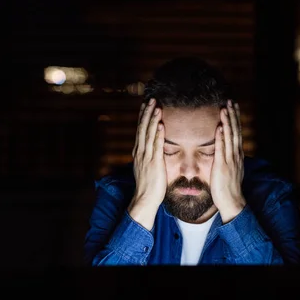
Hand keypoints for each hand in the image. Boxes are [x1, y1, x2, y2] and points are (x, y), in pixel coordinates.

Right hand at [128, 98, 166, 229]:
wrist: (145, 200)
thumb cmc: (148, 186)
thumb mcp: (146, 168)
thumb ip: (148, 157)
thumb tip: (152, 150)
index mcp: (139, 153)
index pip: (140, 131)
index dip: (142, 117)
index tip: (145, 105)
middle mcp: (140, 153)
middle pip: (142, 128)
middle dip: (146, 113)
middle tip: (151, 99)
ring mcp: (146, 157)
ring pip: (148, 134)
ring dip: (152, 119)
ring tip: (156, 106)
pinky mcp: (154, 163)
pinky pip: (156, 146)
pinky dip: (157, 134)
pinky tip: (160, 124)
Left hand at [210, 100, 245, 223]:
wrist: (232, 203)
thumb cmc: (229, 189)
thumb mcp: (231, 171)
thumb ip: (229, 160)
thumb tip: (226, 153)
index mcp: (237, 156)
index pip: (237, 133)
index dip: (236, 119)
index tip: (233, 107)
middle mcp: (236, 156)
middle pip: (235, 131)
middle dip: (233, 116)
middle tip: (231, 101)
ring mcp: (230, 160)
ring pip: (230, 137)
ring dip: (228, 122)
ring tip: (225, 108)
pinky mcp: (223, 166)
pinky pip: (222, 149)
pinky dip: (222, 137)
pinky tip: (220, 126)